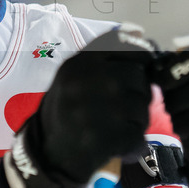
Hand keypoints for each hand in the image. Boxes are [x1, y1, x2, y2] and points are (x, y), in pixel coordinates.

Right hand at [3, 25, 156, 187]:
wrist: (45, 155)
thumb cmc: (64, 111)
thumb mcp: (75, 77)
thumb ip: (105, 57)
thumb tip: (140, 32)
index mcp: (78, 62)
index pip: (123, 44)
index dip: (140, 54)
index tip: (142, 66)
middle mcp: (86, 80)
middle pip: (138, 76)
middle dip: (139, 92)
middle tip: (125, 106)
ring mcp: (96, 109)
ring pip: (142, 106)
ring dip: (138, 118)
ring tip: (120, 126)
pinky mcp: (104, 137)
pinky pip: (137, 133)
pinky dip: (134, 141)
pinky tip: (119, 142)